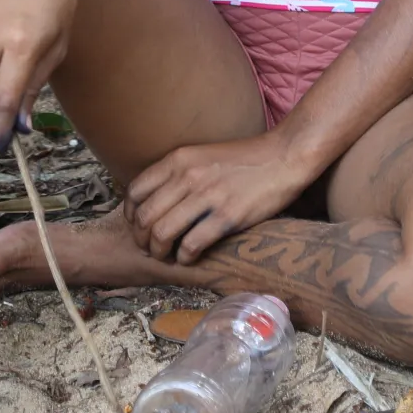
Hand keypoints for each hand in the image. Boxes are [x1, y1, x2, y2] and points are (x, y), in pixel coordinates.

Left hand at [125, 132, 310, 263]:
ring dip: (158, 251)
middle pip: (144, 217)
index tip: (137, 227)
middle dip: (141, 239)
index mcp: (178, 159)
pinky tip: (188, 258)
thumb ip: (177, 172)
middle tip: (150, 248)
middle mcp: (188, 176)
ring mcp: (207, 196)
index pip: (135, 191)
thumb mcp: (202, 155)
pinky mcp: (227, 216)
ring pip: (162, 233)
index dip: (130, 215)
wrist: (282, 157)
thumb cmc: (243, 159)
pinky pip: (191, 244)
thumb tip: (154, 199)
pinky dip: (183, 257)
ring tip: (165, 256)